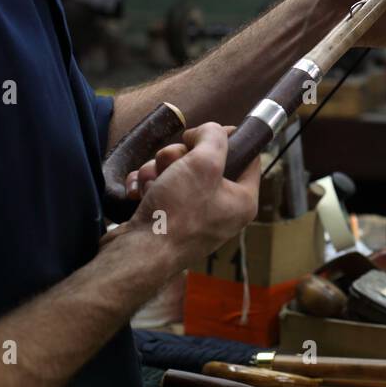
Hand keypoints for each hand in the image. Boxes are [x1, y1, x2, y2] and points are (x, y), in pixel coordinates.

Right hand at [102, 122, 261, 269]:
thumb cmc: (176, 213)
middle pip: (206, 162)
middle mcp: (222, 210)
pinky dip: (148, 185)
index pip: (248, 157)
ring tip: (152, 180)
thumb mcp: (203, 162)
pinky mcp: (168, 220)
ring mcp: (194, 217)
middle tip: (174, 163)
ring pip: (179, 172)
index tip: (206, 133)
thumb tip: (208, 132)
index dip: (227, 139)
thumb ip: (213, 137)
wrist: (137, 254)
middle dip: (182, 156)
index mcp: (242, 200)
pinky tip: (140, 192)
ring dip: (160, 169)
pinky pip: (161, 188)